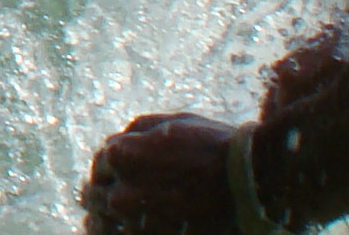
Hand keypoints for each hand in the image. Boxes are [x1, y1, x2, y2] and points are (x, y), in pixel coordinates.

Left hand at [81, 112, 245, 232]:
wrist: (252, 187)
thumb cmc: (213, 148)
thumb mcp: (170, 124)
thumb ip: (135, 132)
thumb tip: (117, 143)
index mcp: (120, 156)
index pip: (101, 162)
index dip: (111, 165)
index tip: (118, 171)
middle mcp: (121, 192)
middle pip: (96, 195)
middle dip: (103, 191)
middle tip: (104, 196)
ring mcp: (138, 224)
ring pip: (105, 223)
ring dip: (106, 219)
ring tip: (108, 218)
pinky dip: (124, 232)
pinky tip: (130, 228)